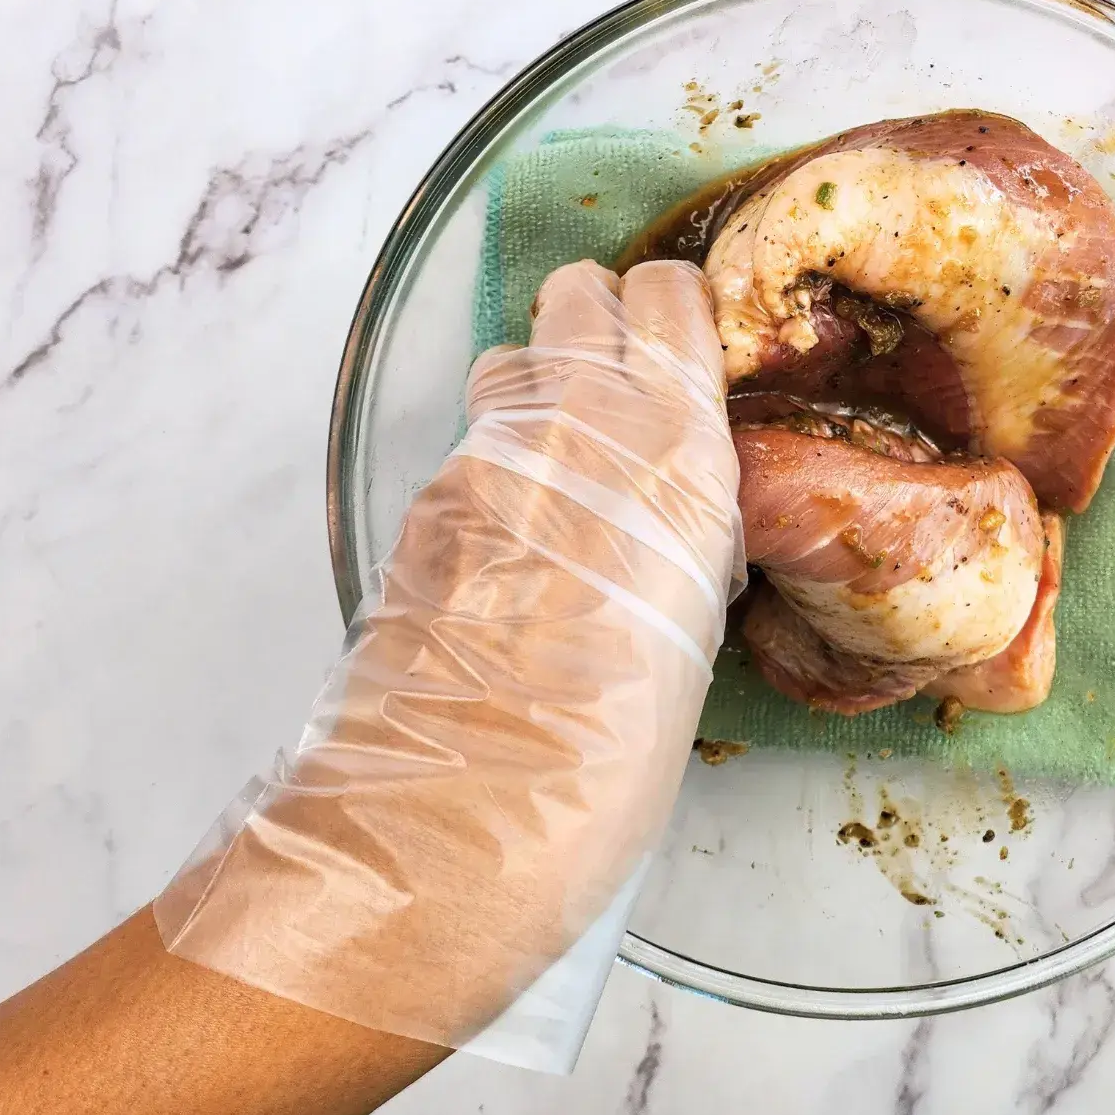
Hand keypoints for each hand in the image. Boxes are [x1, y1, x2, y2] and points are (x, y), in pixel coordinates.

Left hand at [155, 259, 740, 1047]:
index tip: (685, 343)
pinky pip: (468, 451)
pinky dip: (494, 473)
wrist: (457, 822)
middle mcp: (576, 429)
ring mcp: (484, 460)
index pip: (668, 298)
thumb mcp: (694, 627)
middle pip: (577, 293)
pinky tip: (510, 553)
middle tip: (619, 390)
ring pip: (511, 358)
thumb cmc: (609, 756)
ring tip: (563, 471)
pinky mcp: (419, 505)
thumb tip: (672, 509)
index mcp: (672, 453)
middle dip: (598, 322)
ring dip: (539, 389)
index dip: (675, 311)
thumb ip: (681, 530)